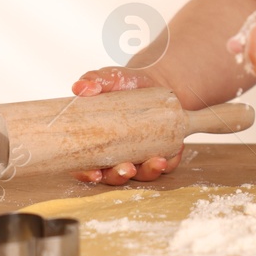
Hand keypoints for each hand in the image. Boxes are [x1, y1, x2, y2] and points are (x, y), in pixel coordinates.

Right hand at [68, 66, 181, 184]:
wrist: (154, 82)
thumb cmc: (124, 84)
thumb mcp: (110, 79)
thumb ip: (94, 80)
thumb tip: (82, 87)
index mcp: (94, 143)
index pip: (83, 166)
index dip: (86, 174)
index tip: (94, 174)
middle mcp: (114, 155)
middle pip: (112, 176)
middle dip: (119, 176)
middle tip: (127, 168)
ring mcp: (138, 157)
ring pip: (140, 174)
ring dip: (148, 172)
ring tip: (158, 161)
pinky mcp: (160, 153)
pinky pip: (166, 164)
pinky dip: (169, 162)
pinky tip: (173, 153)